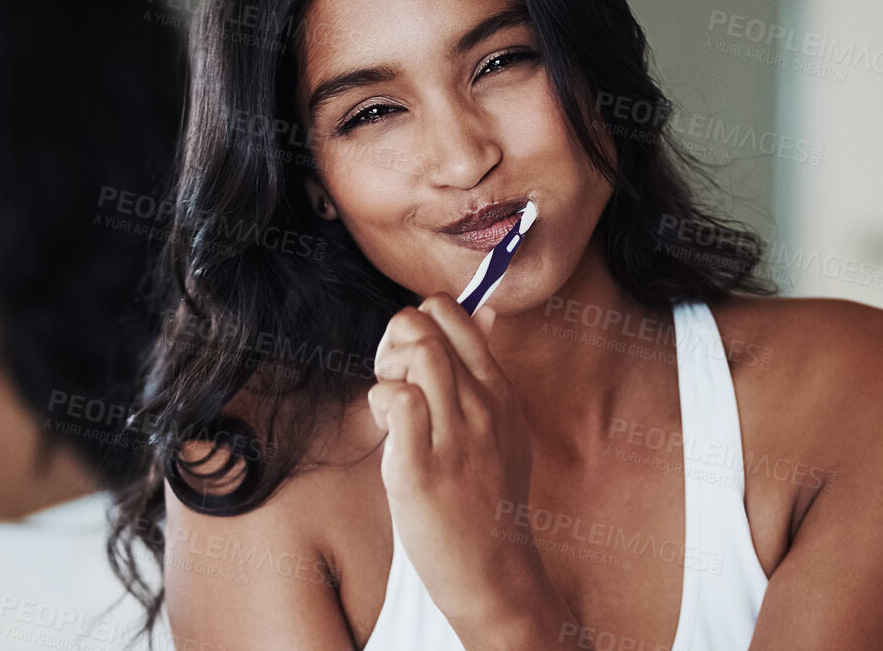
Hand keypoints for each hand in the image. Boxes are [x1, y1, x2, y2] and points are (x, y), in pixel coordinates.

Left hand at [366, 293, 551, 637]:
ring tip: (391, 410)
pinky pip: (397, 400)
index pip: (454, 312)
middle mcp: (483, 404)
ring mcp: (456, 434)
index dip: (417, 325)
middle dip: (393, 340)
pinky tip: (389, 434)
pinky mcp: (424, 466)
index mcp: (498, 391)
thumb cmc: (484, 501)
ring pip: (418, 350)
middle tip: (390, 382)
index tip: (407, 365)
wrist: (493, 571)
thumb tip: (486, 310)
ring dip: (388, 369)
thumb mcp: (501, 428)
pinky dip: (381, 404)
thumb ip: (485, 371)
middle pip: (428, 320)